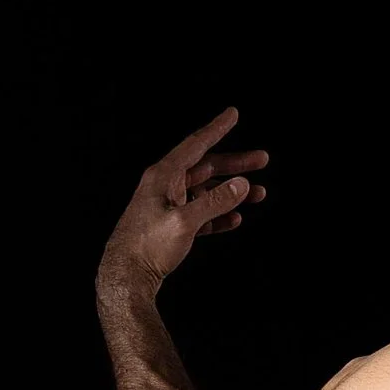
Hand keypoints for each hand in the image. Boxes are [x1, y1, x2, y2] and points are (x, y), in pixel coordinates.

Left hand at [98, 107, 268, 295]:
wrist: (126, 275)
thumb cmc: (148, 247)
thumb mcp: (185, 222)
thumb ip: (215, 202)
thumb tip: (242, 185)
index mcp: (164, 176)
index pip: (196, 145)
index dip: (216, 129)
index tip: (232, 114)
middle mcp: (165, 186)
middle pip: (206, 167)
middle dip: (235, 164)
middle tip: (262, 159)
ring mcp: (168, 205)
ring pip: (206, 191)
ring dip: (232, 193)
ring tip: (259, 194)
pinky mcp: (171, 225)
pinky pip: (200, 213)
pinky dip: (218, 214)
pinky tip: (234, 219)